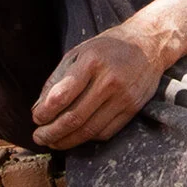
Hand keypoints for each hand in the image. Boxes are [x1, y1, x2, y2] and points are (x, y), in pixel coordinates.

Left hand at [30, 23, 168, 148]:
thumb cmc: (109, 47)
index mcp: (92, 62)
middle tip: (38, 137)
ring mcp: (124, 97)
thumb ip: (58, 78)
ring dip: (67, 140)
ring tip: (53, 142)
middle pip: (74, 117)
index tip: (36, 118)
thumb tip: (38, 108)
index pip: (61, 95)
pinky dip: (87, 138)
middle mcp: (110, 81)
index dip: (44, 112)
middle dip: (51, 132)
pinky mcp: (133, 109)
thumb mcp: (80, 52)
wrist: (151, 44)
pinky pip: (106, 132)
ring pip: (89, 130)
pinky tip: (77, 136)